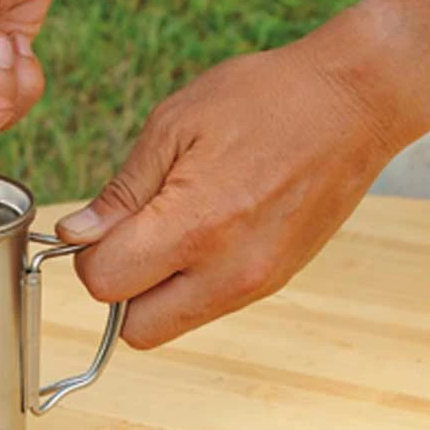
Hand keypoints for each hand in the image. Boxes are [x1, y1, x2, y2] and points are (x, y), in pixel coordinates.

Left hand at [55, 10, 421, 348]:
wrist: (354, 102)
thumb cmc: (261, 100)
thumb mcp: (172, 127)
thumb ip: (121, 193)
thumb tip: (76, 235)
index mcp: (195, 226)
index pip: (105, 285)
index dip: (89, 256)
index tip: (101, 227)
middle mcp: (228, 272)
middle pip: (135, 329)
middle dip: (119, 288)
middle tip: (132, 237)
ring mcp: (255, 284)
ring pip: (171, 326)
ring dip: (153, 292)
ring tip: (172, 229)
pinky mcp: (273, 283)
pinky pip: (206, 308)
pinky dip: (187, 285)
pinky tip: (202, 233)